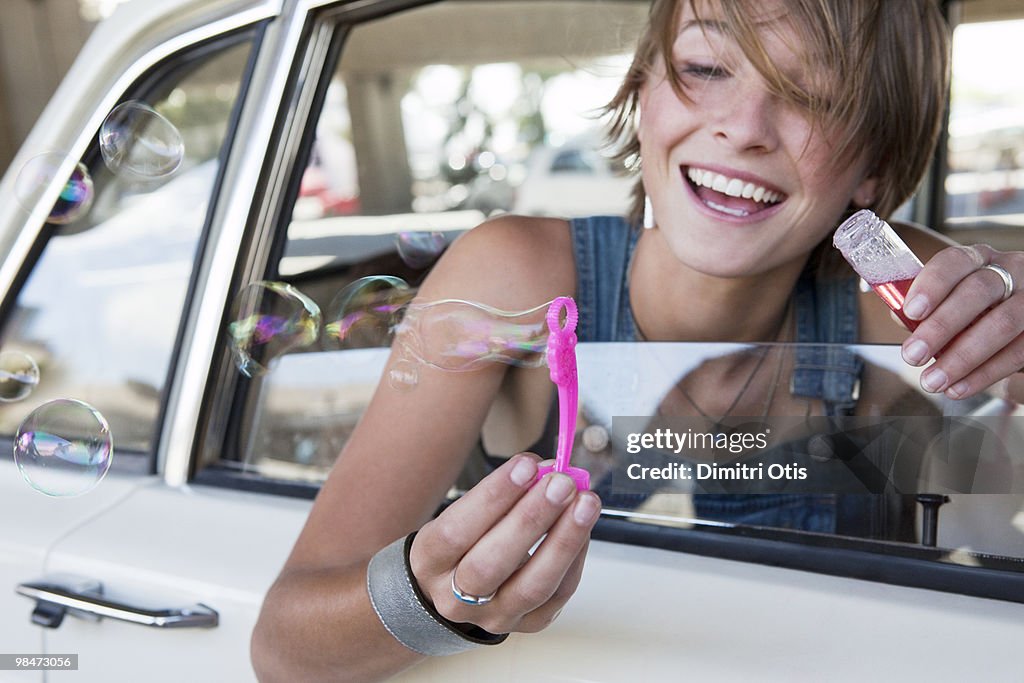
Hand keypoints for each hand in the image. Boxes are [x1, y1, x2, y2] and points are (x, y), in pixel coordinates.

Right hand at [409, 453, 600, 633]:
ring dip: (564, 540)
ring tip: (585, 503)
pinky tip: (583, 528)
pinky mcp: (526, 625)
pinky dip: (575, 558)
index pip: (456, 531)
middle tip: (561, 483)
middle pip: (492, 564)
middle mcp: (455, 597)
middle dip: (532, 518)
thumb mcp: (462, 514)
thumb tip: (544, 469)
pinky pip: (557, 596)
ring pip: (532, 586)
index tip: (526, 465)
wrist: (455, 591)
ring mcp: (492, 617)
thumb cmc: (462, 542)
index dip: (493, 496)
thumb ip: (500, 493)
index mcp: (429, 561)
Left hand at [899, 244, 1023, 399]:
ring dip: (962, 357)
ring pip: (1003, 323)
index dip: (932, 285)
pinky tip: (959, 388)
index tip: (911, 311)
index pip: (955, 261)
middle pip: (978, 292)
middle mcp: (1010, 272)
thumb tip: (899, 315)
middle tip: (912, 355)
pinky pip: (1019, 352)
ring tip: (932, 380)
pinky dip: (985, 374)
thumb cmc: (974, 309)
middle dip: (941, 326)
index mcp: (978, 259)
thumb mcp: (950, 299)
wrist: (1018, 320)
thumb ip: (925, 307)